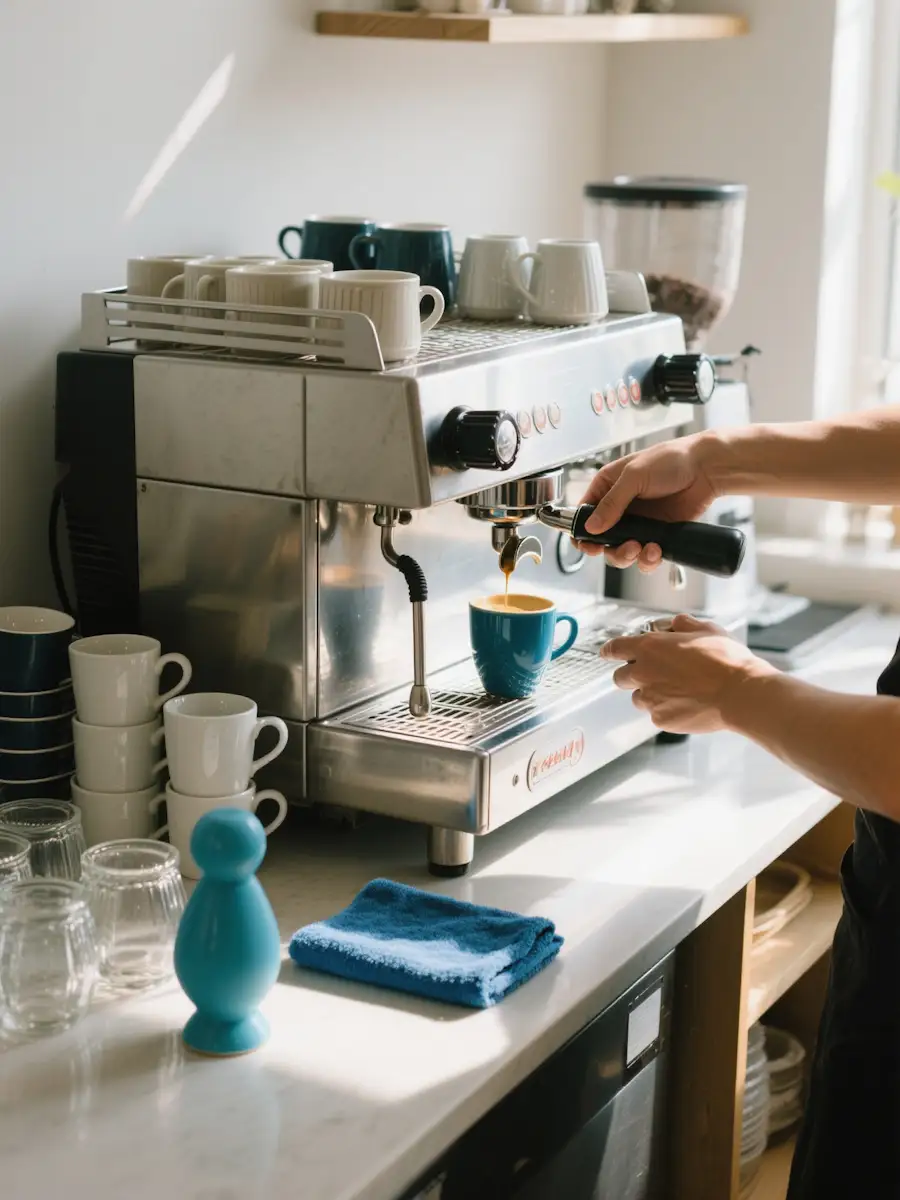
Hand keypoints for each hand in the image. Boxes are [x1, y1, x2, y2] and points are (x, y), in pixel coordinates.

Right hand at [577, 432, 721, 569]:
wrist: (706, 469)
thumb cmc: (672, 459)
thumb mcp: (635, 476)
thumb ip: (612, 502)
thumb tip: (591, 526)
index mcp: (607, 487)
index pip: (584, 515)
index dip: (582, 532)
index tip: (588, 545)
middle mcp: (620, 507)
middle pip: (601, 540)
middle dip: (610, 549)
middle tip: (626, 547)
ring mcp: (638, 523)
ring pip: (621, 551)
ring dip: (629, 556)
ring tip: (643, 548)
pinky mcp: (656, 534)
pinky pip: (644, 555)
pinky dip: (648, 558)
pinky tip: (655, 549)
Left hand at [598, 614, 774, 733]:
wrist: (740, 693)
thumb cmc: (725, 660)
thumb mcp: (705, 629)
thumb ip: (682, 625)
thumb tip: (674, 625)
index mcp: (649, 647)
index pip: (614, 648)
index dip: (610, 650)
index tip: (607, 652)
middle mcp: (643, 673)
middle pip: (620, 677)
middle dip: (631, 674)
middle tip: (652, 673)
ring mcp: (651, 699)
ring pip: (638, 698)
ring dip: (650, 693)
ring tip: (677, 690)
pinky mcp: (661, 719)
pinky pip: (656, 714)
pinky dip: (666, 709)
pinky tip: (687, 703)